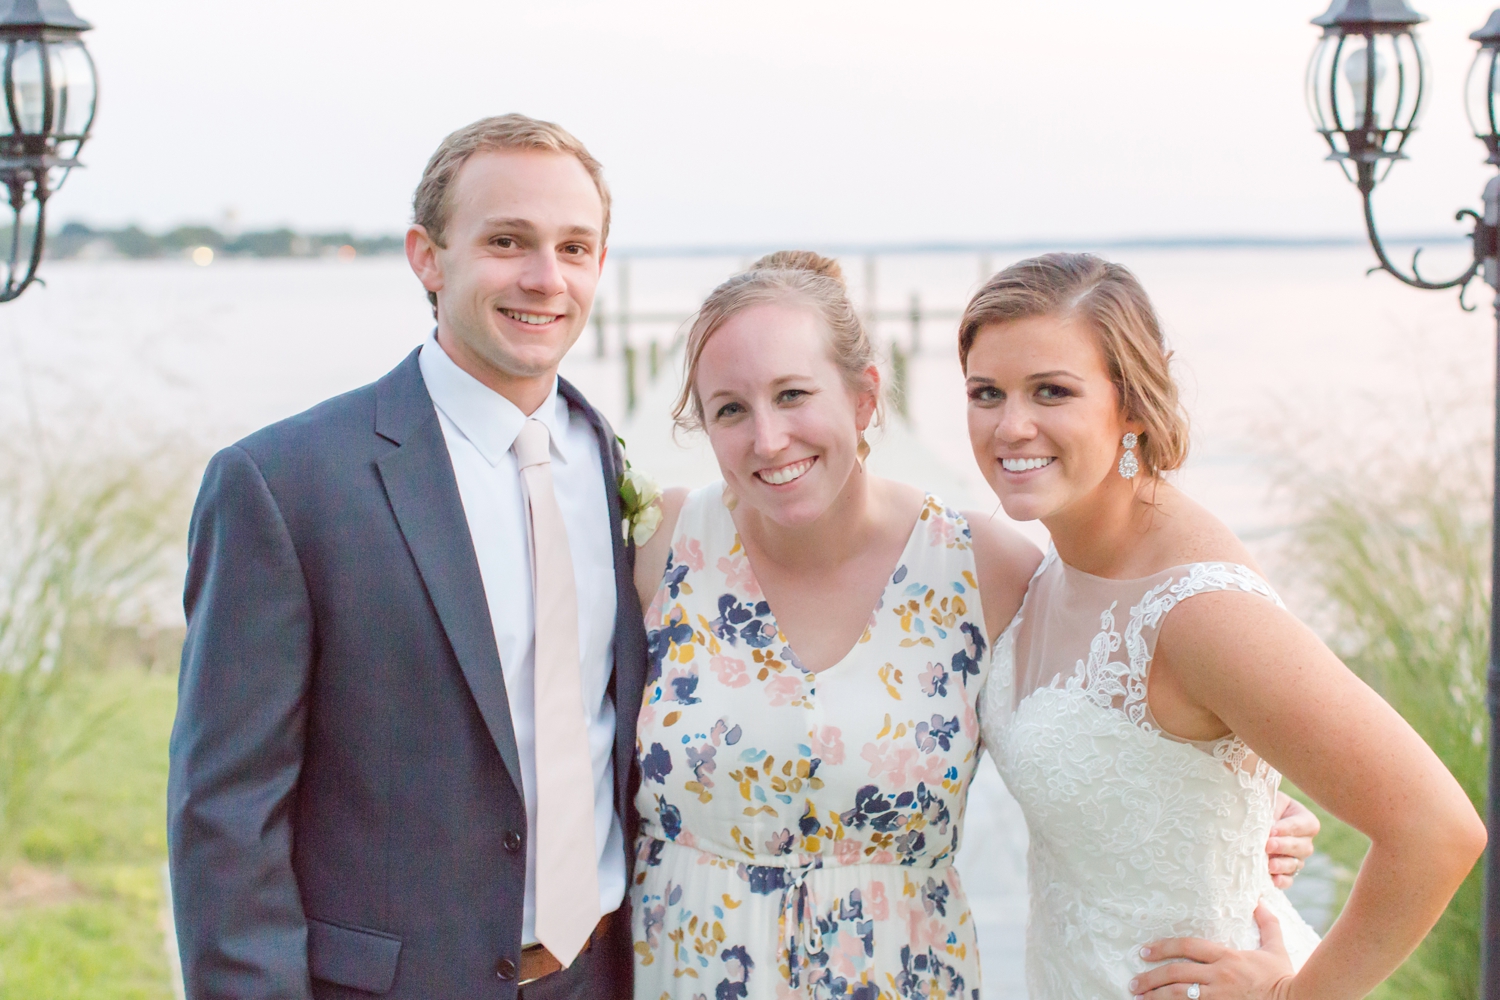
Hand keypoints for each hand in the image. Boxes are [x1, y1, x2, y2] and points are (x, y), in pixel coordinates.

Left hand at [1129, 903, 1294, 999]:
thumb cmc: (1283, 978)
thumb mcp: (1276, 949)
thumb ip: (1267, 924)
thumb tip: (1260, 901)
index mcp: (1228, 957)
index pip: (1188, 947)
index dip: (1163, 948)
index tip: (1145, 952)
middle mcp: (1220, 977)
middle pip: (1177, 974)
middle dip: (1151, 978)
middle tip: (1134, 981)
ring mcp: (1219, 997)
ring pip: (1179, 996)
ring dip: (1156, 997)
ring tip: (1140, 997)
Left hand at [1267, 792, 1317, 888]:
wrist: (1251, 820)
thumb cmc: (1262, 806)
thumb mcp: (1269, 801)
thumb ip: (1272, 808)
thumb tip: (1268, 823)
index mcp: (1306, 821)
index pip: (1305, 825)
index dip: (1289, 828)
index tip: (1272, 830)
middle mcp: (1305, 841)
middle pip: (1302, 847)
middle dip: (1284, 846)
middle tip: (1268, 845)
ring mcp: (1297, 858)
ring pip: (1296, 864)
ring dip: (1282, 865)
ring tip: (1269, 864)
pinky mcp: (1287, 872)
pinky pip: (1289, 879)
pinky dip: (1282, 881)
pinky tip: (1273, 879)